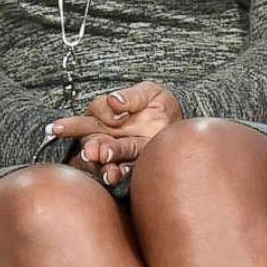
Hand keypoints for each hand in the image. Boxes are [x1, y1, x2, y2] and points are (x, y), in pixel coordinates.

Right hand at [52, 81, 184, 183]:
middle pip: (92, 140)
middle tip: (90, 152)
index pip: (97, 110)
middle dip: (91, 147)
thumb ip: (131, 96)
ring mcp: (117, 151)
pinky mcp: (130, 164)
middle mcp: (106, 133)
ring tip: (107, 170)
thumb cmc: (156, 105)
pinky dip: (120, 173)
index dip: (104, 113)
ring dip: (104, 165)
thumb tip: (114, 100)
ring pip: (106, 158)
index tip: (119, 117)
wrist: (176, 122)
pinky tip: (122, 172)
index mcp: (106, 113)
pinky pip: (122, 171)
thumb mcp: (147, 93)